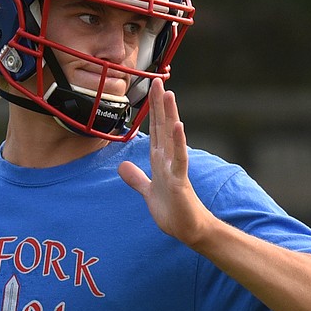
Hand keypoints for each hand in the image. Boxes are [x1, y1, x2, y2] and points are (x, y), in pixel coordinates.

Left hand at [118, 78, 214, 246]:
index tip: (151, 88)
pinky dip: (178, 142)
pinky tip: (178, 126)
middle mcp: (168, 159)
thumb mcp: (148, 192)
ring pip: (171, 137)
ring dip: (170, 115)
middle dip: (159, 104)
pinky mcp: (179, 180)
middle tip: (158, 79)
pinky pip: (178, 158)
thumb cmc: (173, 211)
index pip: (155, 129)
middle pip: (163, 126)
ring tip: (169, 94)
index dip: (152, 109)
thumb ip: (136, 178)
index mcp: (160, 159)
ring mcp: (174, 168)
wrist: (188, 230)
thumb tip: (122, 165)